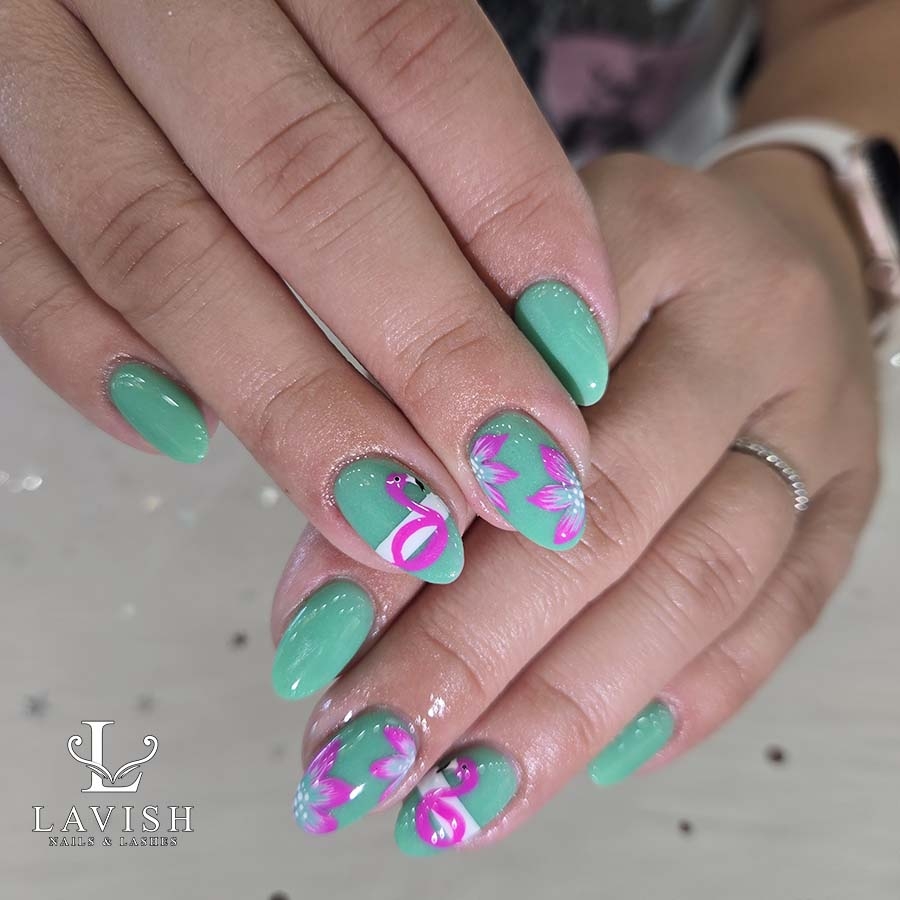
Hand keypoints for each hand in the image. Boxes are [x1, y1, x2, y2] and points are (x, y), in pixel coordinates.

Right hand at [0, 0, 615, 583]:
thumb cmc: (221, 0)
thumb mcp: (313, 0)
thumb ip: (402, 116)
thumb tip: (520, 304)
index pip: (417, 60)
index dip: (512, 213)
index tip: (577, 355)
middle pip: (305, 179)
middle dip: (428, 348)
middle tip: (517, 476)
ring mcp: (20, 63)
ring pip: (158, 243)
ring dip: (289, 399)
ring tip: (396, 513)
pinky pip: (7, 262)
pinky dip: (89, 357)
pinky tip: (186, 438)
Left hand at [269, 151, 879, 846]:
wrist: (776, 248)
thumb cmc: (618, 269)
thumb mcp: (511, 273)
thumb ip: (425, 397)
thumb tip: (335, 572)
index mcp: (650, 231)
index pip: (518, 393)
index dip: (416, 527)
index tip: (316, 637)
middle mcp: (749, 325)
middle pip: (611, 509)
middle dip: (477, 651)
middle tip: (371, 750)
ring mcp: (816, 421)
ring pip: (697, 584)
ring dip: (567, 709)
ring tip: (457, 794)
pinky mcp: (849, 499)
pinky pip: (779, 617)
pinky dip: (680, 699)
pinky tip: (588, 759)